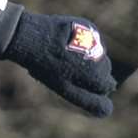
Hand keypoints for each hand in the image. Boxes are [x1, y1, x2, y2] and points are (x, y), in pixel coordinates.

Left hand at [0, 11, 116, 117]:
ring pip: (98, 54)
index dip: (90, 86)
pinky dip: (82, 43)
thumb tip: (108, 111)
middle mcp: (101, 54)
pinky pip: (92, 39)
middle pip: (104, 69)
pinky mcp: (88, 25)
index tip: (73, 82)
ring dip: (86, 57)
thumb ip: (88, 99)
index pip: (106, 85)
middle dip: (90, 72)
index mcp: (97, 73)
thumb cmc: (45, 67)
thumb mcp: (65, 88)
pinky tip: (64, 44)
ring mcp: (96, 37)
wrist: (30, 37)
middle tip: (66, 69)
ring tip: (63, 56)